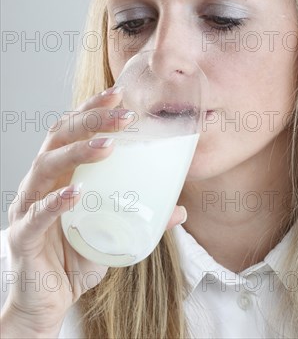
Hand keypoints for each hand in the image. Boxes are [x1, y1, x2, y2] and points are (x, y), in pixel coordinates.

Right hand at [1, 87, 186, 337]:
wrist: (50, 299)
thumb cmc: (77, 255)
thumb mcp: (113, 231)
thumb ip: (141, 217)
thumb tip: (179, 210)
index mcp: (61, 173)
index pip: (72, 129)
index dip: (92, 109)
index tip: (120, 94)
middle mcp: (41, 181)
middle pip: (59, 137)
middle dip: (91, 121)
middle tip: (124, 116)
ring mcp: (27, 206)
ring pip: (45, 167)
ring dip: (76, 152)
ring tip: (107, 146)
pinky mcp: (22, 236)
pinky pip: (35, 214)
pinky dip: (54, 202)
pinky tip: (75, 194)